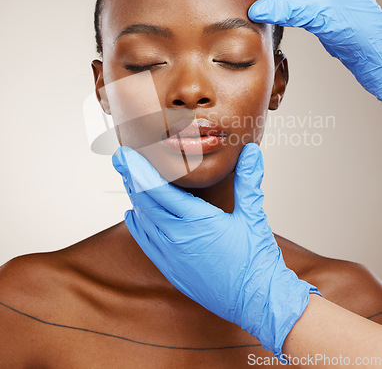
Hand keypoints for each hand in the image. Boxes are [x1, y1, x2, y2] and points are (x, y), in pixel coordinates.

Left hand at [112, 143, 319, 358]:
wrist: (258, 303)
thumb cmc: (256, 262)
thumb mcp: (253, 216)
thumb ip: (248, 181)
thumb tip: (251, 152)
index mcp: (197, 221)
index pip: (158, 190)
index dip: (139, 170)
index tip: (125, 155)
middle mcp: (178, 238)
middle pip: (145, 203)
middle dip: (130, 178)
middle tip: (120, 159)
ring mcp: (172, 257)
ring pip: (144, 222)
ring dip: (134, 199)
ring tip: (128, 179)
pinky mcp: (173, 271)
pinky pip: (148, 244)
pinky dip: (138, 227)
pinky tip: (132, 216)